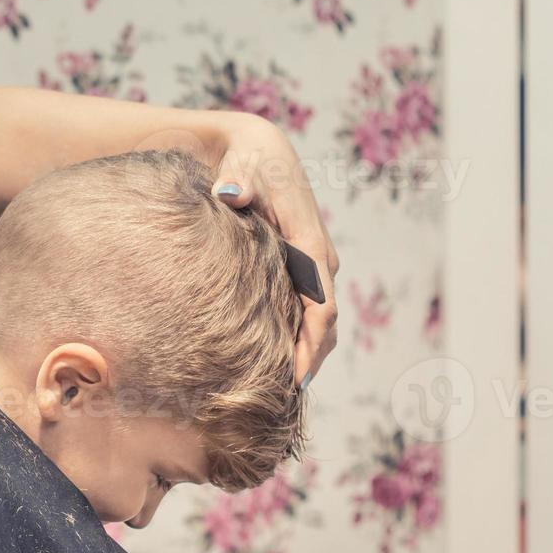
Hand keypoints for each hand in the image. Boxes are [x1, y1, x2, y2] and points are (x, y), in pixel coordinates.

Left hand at [206, 112, 339, 387]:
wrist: (257, 150)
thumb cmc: (248, 159)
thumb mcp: (243, 163)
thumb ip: (237, 180)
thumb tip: (229, 194)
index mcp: (309, 242)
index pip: (320, 304)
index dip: (310, 344)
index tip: (294, 377)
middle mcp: (319, 260)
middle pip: (323, 324)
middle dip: (308, 362)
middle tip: (280, 402)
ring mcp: (311, 268)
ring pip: (317, 323)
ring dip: (304, 356)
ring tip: (276, 394)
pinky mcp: (298, 271)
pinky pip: (304, 313)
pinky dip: (294, 341)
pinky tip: (270, 366)